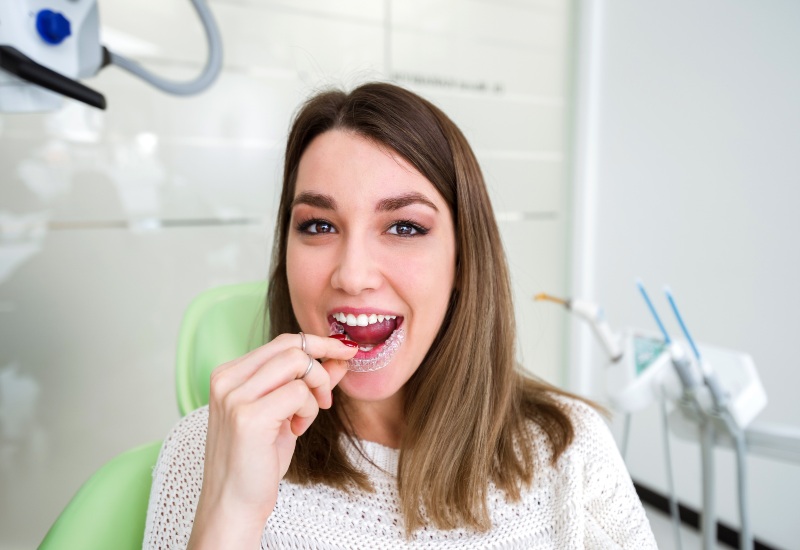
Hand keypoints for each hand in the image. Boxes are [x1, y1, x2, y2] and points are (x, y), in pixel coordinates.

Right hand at [188, 333, 356, 548]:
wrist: (233, 504)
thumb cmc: (256, 461)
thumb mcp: (284, 413)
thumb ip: (307, 383)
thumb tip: (340, 358)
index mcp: (229, 374)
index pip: (282, 341)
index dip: (319, 344)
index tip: (345, 351)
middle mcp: (227, 380)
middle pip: (292, 346)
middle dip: (322, 366)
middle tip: (326, 398)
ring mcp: (235, 396)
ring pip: (298, 363)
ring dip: (315, 391)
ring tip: (305, 418)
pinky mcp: (248, 416)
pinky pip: (299, 393)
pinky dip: (309, 410)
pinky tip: (296, 430)